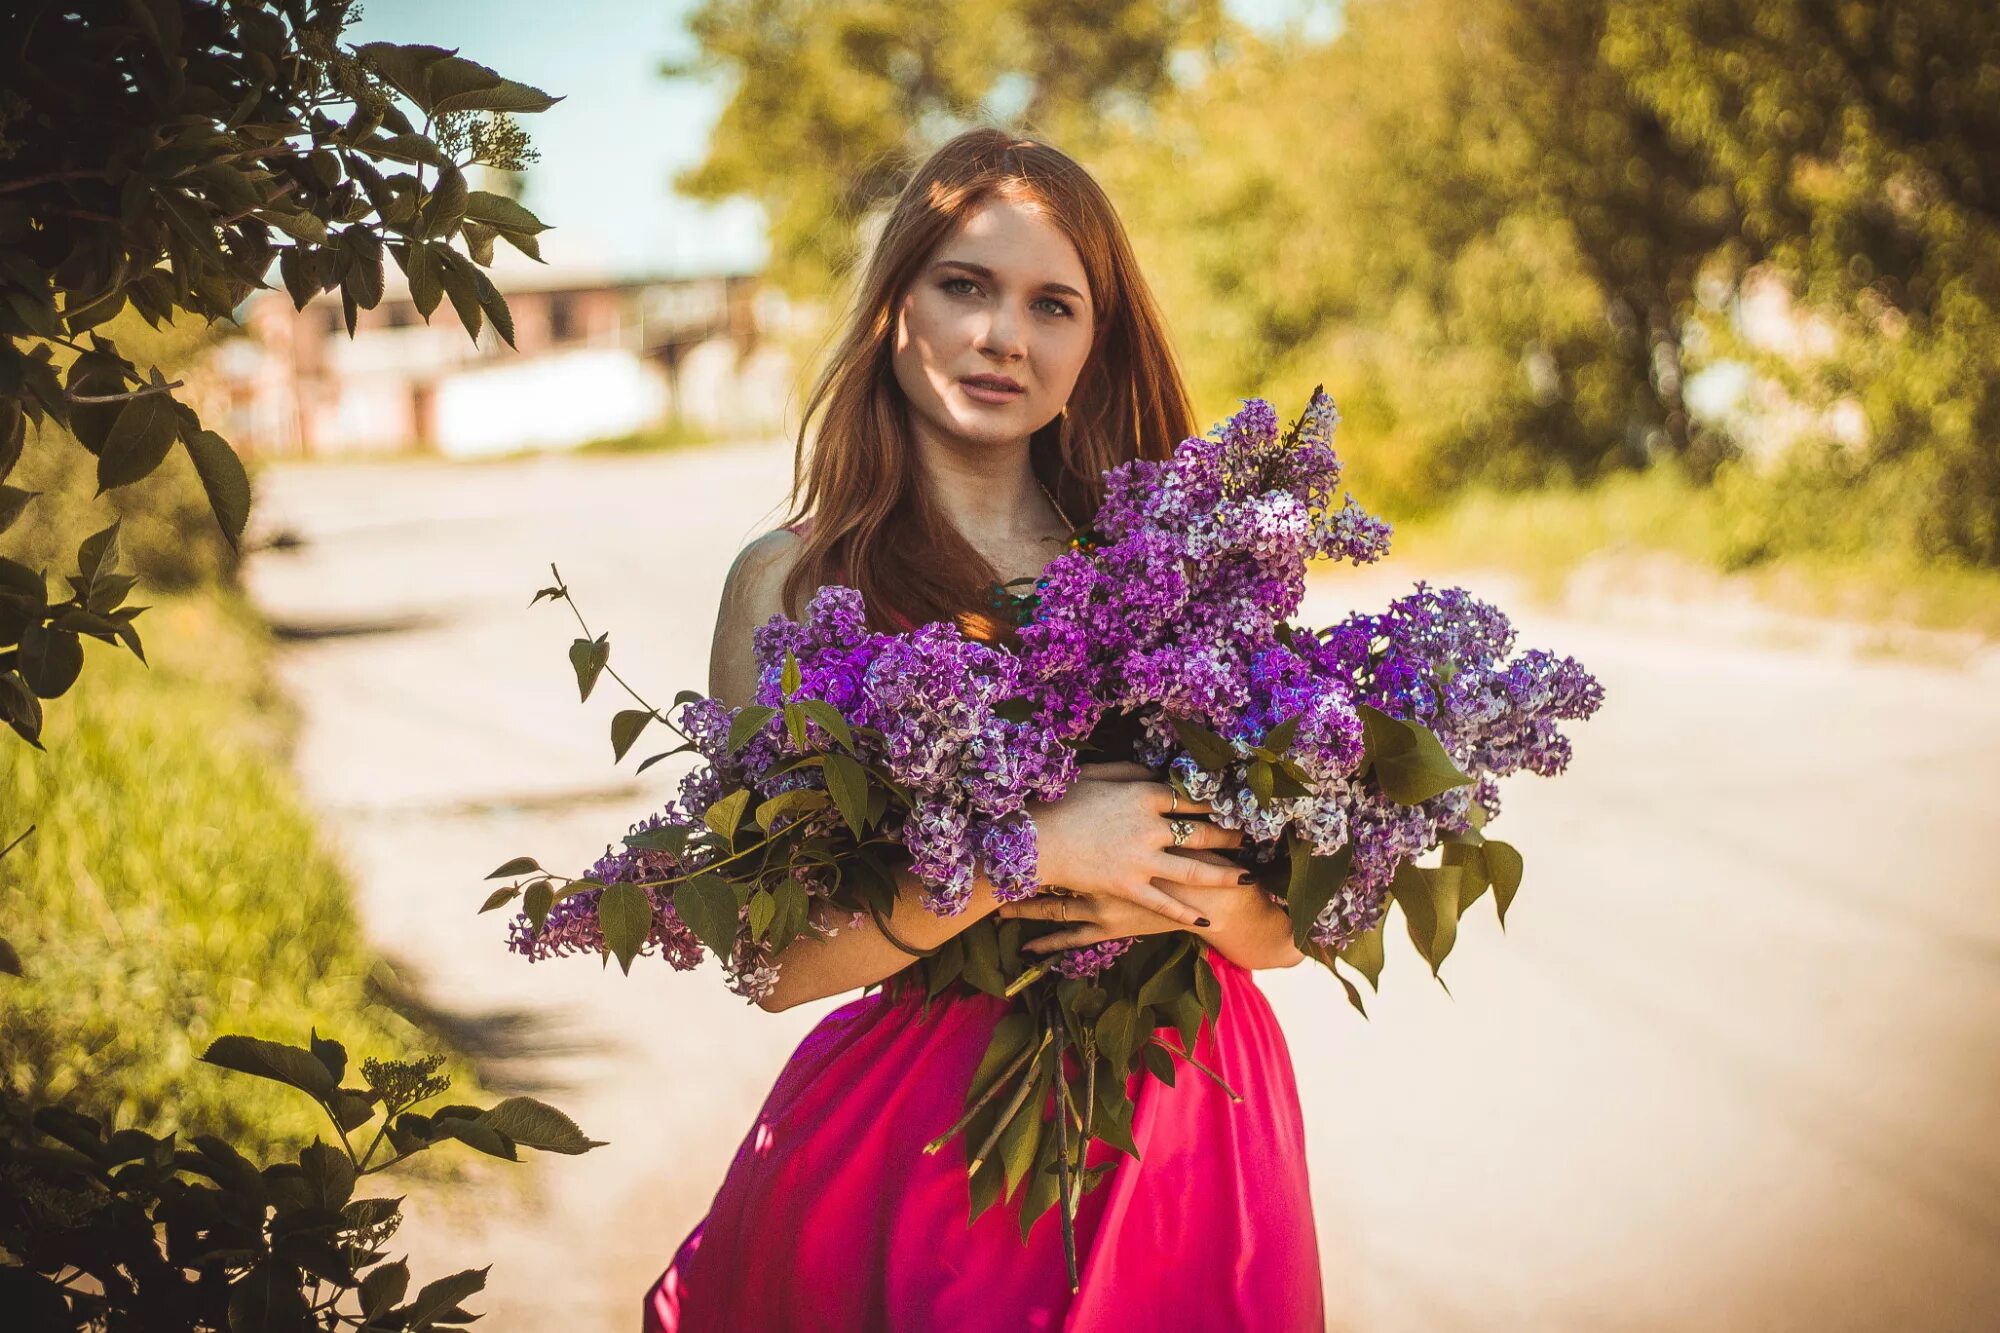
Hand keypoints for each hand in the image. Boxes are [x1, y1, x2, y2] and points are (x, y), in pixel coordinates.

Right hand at [1023, 762, 1250, 934]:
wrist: (1034, 838)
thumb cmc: (1059, 800)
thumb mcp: (1095, 773)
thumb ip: (1130, 771)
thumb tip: (1156, 772)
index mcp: (1143, 795)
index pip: (1189, 798)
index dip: (1214, 802)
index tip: (1232, 803)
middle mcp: (1150, 827)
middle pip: (1200, 830)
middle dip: (1228, 834)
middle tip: (1248, 837)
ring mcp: (1140, 860)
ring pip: (1192, 869)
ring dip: (1222, 872)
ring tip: (1245, 875)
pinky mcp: (1127, 887)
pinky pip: (1162, 903)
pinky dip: (1184, 913)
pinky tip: (1204, 920)